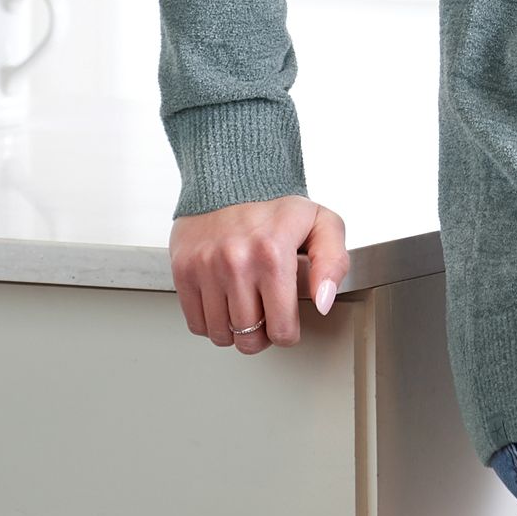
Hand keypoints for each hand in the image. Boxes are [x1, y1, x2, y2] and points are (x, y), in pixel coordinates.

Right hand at [169, 195, 350, 353]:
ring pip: (220, 335)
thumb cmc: (278, 205)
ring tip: (246, 306)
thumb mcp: (323, 224)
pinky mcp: (183, 270)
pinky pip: (195, 322)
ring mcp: (206, 268)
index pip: (281, 329)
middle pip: (248, 339)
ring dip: (235, 330)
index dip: (288, 333)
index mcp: (273, 255)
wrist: (232, 176)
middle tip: (266, 315)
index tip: (287, 322)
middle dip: (262, 334)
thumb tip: (322, 302)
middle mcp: (236, 264)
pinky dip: (211, 321)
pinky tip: (225, 302)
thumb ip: (333, 263)